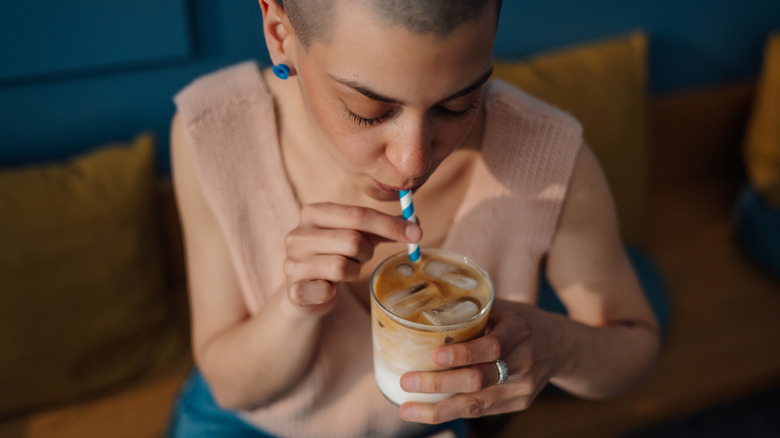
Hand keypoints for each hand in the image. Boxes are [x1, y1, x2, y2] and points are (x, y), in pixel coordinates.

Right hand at [283, 202, 420, 314]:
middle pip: (352, 240)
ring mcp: (291, 262)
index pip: (357, 214)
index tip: (416, 233)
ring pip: (341, 267)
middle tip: (362, 257)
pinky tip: (329, 288)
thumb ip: (383, 227)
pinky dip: (334, 292)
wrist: (305, 291)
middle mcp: (297, 234)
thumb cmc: (335, 255)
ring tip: (344, 271)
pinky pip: (327, 290)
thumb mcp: (358, 236)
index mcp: (313, 213)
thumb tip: (415, 221)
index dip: (390, 225)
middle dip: (366, 253)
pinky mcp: (293, 290)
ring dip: (352, 272)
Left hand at [397, 299, 569, 423]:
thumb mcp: (504, 307)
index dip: (464, 353)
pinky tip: (427, 410)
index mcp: (520, 330)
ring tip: (407, 408)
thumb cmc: (521, 320)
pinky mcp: (518, 403)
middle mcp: (523, 361)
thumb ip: (472, 309)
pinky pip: (481, 410)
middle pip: (479, 379)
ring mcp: (522, 387)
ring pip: (477, 403)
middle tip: (407, 381)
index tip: (435, 354)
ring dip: (438, 409)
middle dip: (439, 383)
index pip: (493, 346)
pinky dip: (451, 411)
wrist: (561, 345)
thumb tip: (422, 305)